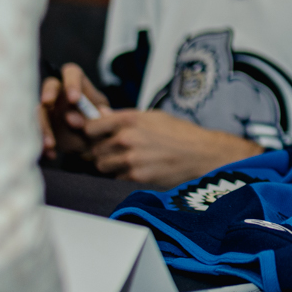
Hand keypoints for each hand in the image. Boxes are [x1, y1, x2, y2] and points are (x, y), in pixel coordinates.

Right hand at [39, 63, 102, 160]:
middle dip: (48, 96)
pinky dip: (42, 144)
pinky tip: (50, 155)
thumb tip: (81, 119)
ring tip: (50, 144)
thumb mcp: (105, 119)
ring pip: (40, 110)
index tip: (75, 99)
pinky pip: (36, 130)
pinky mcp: (42, 124)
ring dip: (43, 126)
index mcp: (78, 83)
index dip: (71, 83)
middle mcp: (59, 92)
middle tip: (48, 106)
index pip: (71, 72)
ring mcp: (48, 108)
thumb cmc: (102, 123)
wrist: (97, 140)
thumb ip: (97, 118)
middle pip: (50, 87)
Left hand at [82, 107, 259, 187]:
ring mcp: (131, 158)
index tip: (95, 135)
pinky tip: (137, 168)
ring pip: (102, 165)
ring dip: (109, 164)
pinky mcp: (136, 176)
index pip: (91, 126)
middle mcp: (127, 138)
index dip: (91, 132)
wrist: (200, 153)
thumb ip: (124, 117)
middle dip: (100, 150)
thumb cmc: (180, 133)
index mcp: (130, 119)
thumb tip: (101, 114)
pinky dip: (122, 175)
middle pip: (94, 148)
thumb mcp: (153, 116)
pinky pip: (116, 177)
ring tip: (124, 160)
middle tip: (112, 150)